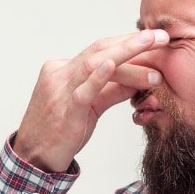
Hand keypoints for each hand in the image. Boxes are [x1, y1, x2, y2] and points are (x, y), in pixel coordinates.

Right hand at [13, 30, 168, 171]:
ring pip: (93, 64)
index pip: (99, 49)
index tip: (152, 37)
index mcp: (63, 69)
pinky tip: (112, 65)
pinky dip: (97, 77)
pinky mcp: (65, 112)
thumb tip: (140, 79)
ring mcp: (60, 91)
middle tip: (160, 35)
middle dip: (132, 40)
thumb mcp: (90, 106)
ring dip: (126, 53)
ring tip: (152, 47)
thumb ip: (113, 91)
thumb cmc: (60, 131)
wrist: (33, 158)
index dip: (127, 41)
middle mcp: (59, 74)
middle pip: (99, 49)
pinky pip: (82, 91)